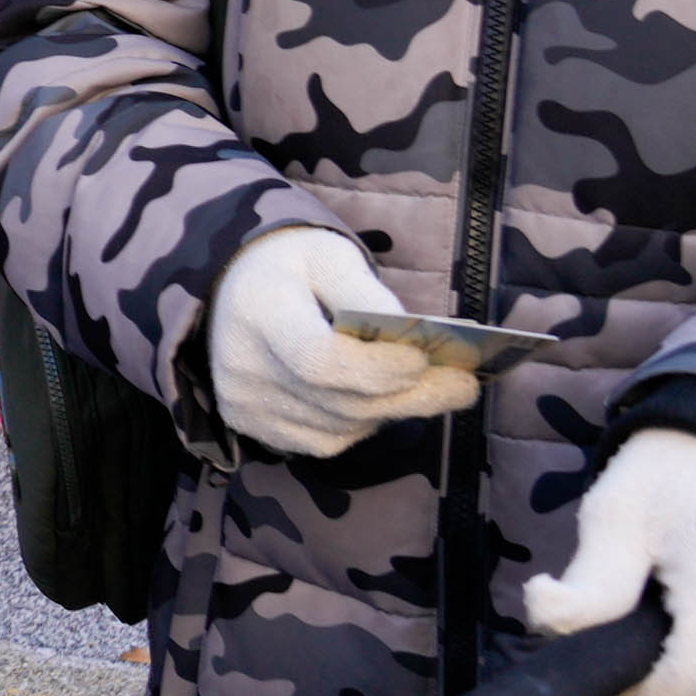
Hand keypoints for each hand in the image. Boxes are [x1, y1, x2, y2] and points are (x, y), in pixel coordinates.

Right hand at [205, 226, 477, 460]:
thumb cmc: (291, 264)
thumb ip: (369, 294)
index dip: (377, 367)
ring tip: (433, 387)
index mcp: (258, 311)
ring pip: (341, 426)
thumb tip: (418, 341)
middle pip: (341, 400)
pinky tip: (377, 397)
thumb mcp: (330, 255)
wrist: (230, 286)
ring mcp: (245, 404)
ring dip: (392, 410)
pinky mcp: (252, 427)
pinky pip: (326, 440)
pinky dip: (362, 423)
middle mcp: (243, 367)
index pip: (320, 359)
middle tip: (465, 386)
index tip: (424, 358)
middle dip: (411, 395)